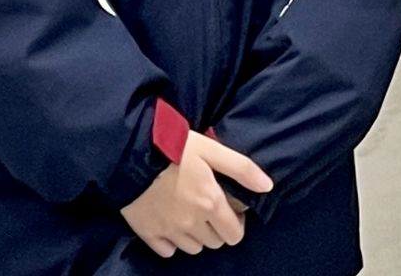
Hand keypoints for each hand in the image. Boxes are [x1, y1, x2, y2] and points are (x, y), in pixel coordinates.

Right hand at [121, 131, 271, 256]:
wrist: (132, 155)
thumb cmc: (175, 148)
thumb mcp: (212, 150)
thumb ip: (242, 168)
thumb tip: (267, 186)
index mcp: (210, 203)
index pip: (234, 234)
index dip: (236, 225)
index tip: (231, 211)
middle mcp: (192, 223)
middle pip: (214, 243)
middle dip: (217, 229)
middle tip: (211, 210)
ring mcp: (169, 231)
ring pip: (193, 248)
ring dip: (197, 237)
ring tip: (192, 215)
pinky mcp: (148, 233)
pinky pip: (167, 251)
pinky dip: (172, 242)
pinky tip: (171, 224)